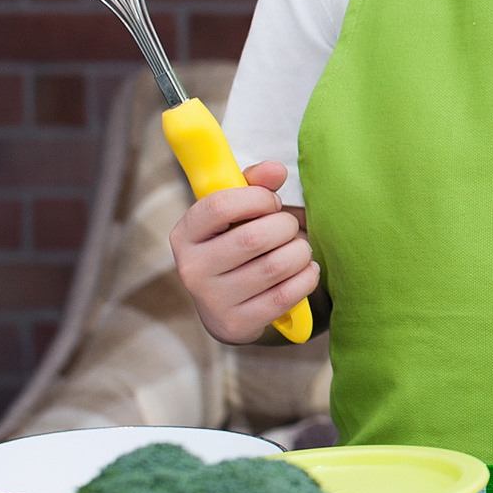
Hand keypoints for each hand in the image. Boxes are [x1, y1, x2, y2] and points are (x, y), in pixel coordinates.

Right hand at [169, 159, 319, 343]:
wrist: (225, 306)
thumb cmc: (234, 244)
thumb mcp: (235, 212)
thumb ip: (254, 184)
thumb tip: (276, 170)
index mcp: (185, 234)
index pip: (219, 206)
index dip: (257, 198)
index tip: (271, 202)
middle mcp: (192, 269)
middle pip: (253, 238)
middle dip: (285, 226)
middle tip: (290, 227)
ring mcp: (213, 300)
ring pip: (275, 266)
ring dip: (300, 251)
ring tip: (299, 248)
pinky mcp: (238, 322)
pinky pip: (285, 295)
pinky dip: (306, 277)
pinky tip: (306, 269)